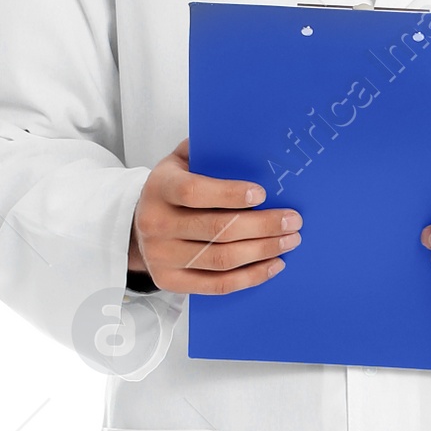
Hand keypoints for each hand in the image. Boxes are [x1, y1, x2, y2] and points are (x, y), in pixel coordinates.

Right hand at [129, 139, 299, 294]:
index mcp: (159, 188)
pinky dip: (251, 277)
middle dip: (263, 226)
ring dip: (263, 251)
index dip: (230, 194)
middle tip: (292, 220)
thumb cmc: (170, 190)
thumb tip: (252, 146)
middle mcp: (156, 224)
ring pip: (221, 260)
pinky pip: (218, 285)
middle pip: (217, 230)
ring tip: (289, 241)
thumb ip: (207, 153)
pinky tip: (273, 265)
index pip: (194, 192)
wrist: (138, 225)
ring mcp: (160, 257)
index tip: (262, 193)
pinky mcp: (169, 281)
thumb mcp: (180, 162)